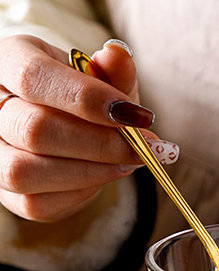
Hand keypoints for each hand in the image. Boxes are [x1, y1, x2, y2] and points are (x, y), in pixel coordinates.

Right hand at [0, 35, 156, 221]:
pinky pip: (38, 203)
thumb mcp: (98, 77)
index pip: (34, 78)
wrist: (63, 126)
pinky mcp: (7, 195)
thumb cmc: (80, 97)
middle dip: (101, 144)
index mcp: (8, 62)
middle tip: (144, 147)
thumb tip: (119, 57)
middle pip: (36, 130)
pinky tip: (104, 175)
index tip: (137, 116)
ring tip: (127, 162)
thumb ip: (112, 70)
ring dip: (92, 171)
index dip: (89, 100)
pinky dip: (81, 192)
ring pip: (28, 171)